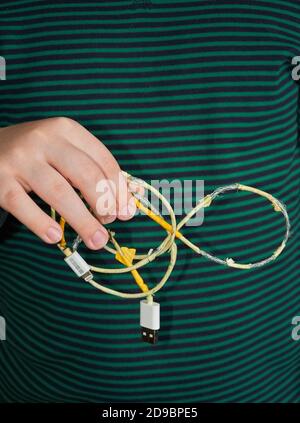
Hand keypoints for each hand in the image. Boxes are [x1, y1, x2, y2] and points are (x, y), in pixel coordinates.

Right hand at [0, 117, 136, 249]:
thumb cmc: (36, 153)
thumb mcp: (63, 149)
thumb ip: (90, 167)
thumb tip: (123, 200)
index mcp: (66, 130)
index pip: (102, 160)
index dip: (119, 189)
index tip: (126, 211)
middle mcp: (44, 140)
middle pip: (85, 174)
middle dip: (104, 203)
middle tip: (110, 223)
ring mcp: (21, 160)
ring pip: (59, 192)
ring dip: (82, 220)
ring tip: (96, 239)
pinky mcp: (0, 180)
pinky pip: (24, 206)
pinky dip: (42, 223)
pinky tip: (56, 237)